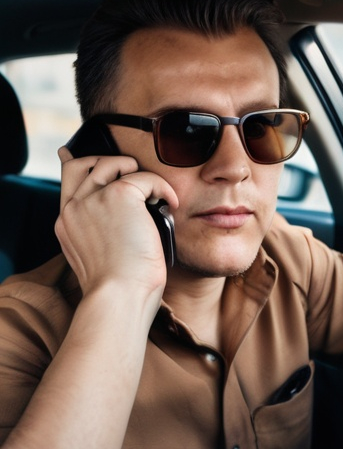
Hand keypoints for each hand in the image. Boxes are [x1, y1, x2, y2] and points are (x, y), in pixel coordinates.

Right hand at [55, 146, 178, 303]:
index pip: (65, 181)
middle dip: (109, 161)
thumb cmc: (119, 289)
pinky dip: (162, 189)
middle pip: (84, 163)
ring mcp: (94, 198)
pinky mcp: (120, 194)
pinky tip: (171, 204)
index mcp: (67, 223)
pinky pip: (146, 177)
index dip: (71, 162)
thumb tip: (120, 217)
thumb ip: (97, 231)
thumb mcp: (95, 257)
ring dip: (136, 171)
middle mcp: (75, 207)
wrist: (120, 296)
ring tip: (153, 193)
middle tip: (130, 170)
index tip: (66, 152)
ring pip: (113, 162)